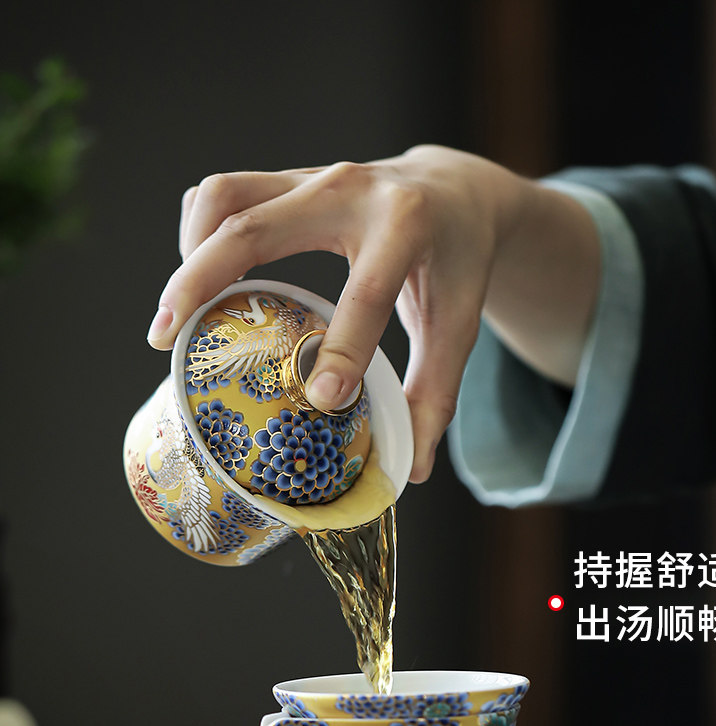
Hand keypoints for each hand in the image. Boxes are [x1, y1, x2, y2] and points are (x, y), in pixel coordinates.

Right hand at [148, 145, 598, 482]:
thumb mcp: (460, 324)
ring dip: (189, 254)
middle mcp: (350, 190)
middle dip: (201, 281)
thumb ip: (437, 393)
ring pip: (223, 198)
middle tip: (166, 341)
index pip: (368, 290)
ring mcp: (312, 178)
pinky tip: (199, 282)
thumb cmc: (456, 264)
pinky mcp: (288, 180)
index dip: (344, 349)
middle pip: (255, 227)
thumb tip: (412, 468)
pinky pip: (223, 194)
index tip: (321, 400)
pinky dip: (199, 234)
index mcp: (406, 225)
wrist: (454, 192)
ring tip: (176, 318)